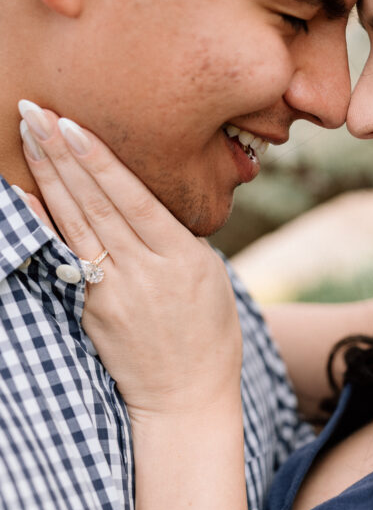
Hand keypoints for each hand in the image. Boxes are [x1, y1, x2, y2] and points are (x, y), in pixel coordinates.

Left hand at [18, 101, 242, 421]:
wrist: (186, 398)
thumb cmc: (208, 333)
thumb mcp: (210, 275)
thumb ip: (177, 237)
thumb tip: (144, 201)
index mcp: (182, 258)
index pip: (131, 199)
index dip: (99, 160)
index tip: (71, 124)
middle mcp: (144, 272)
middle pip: (94, 203)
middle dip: (61, 154)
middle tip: (34, 112)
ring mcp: (113, 293)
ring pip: (75, 224)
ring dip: (48, 177)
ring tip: (29, 136)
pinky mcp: (91, 310)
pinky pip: (65, 258)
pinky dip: (43, 223)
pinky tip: (25, 195)